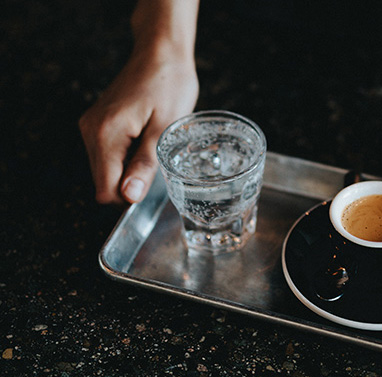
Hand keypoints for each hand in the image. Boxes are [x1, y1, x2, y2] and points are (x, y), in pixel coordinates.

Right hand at [79, 49, 197, 204]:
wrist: (161, 52)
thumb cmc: (169, 84)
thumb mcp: (165, 128)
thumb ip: (146, 164)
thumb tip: (129, 196)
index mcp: (106, 134)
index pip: (105, 189)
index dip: (129, 198)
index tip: (153, 186)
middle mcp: (91, 130)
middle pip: (102, 181)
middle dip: (129, 183)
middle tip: (158, 163)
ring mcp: (91, 125)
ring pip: (105, 169)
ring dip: (128, 169)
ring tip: (152, 147)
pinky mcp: (97, 122)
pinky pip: (107, 153)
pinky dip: (125, 156)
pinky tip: (144, 140)